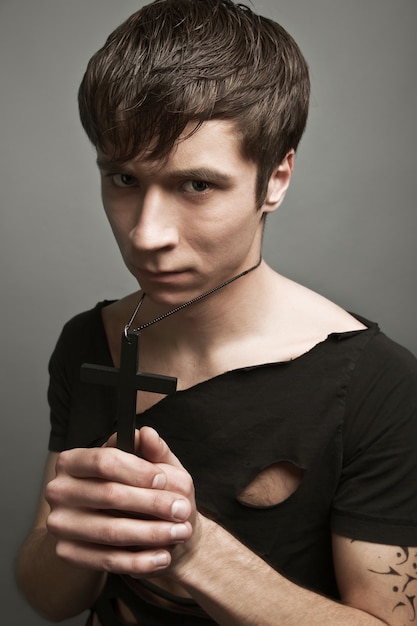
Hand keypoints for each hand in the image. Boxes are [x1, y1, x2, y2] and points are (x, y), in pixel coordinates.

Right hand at [45, 427, 193, 576]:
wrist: (127, 530)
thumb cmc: (141, 491)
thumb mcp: (154, 466)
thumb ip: (152, 450)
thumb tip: (148, 434)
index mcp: (74, 461)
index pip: (104, 461)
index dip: (136, 470)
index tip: (163, 478)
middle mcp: (60, 490)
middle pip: (109, 495)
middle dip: (151, 503)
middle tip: (182, 510)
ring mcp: (61, 523)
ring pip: (111, 531)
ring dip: (152, 533)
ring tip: (180, 532)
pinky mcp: (68, 553)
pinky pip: (107, 560)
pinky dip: (140, 561)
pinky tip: (163, 556)